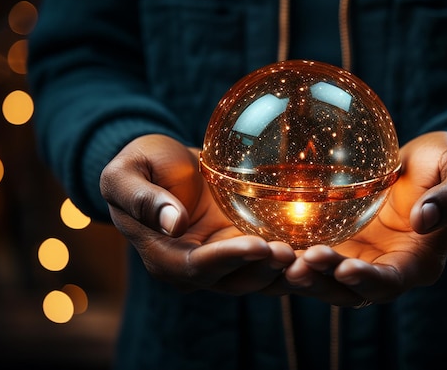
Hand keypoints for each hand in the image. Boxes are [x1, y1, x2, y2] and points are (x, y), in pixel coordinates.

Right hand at [100, 134, 294, 293]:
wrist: (164, 167)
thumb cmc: (140, 165)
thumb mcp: (126, 174)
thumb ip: (141, 198)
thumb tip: (171, 224)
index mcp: (166, 258)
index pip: (199, 266)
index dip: (229, 259)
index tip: (258, 244)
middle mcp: (198, 269)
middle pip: (236, 280)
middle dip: (266, 270)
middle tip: (294, 253)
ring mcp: (225, 261)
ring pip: (259, 277)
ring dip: (285, 270)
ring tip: (313, 253)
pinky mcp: (245, 246)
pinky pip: (271, 258)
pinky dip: (294, 256)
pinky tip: (320, 241)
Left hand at [281, 131, 446, 306]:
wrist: (425, 163)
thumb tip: (424, 220)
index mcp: (419, 261)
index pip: (391, 282)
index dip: (368, 281)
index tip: (345, 268)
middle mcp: (386, 267)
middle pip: (351, 290)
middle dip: (325, 283)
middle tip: (299, 266)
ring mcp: (360, 256)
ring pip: (327, 278)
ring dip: (304, 274)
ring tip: (279, 258)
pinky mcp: (341, 239)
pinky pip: (314, 253)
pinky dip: (295, 252)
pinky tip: (271, 240)